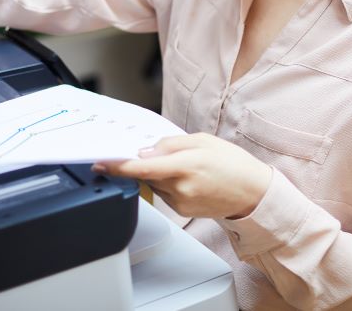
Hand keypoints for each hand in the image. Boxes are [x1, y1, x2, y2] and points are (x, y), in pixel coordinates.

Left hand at [93, 133, 272, 219]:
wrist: (253, 193)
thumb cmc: (233, 163)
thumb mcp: (203, 140)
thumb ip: (170, 144)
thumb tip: (145, 151)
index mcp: (186, 165)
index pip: (142, 167)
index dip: (117, 166)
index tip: (99, 163)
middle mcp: (181, 187)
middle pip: (146, 173)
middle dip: (147, 161)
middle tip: (166, 153)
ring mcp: (181, 202)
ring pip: (154, 183)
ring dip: (159, 172)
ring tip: (186, 166)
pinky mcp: (182, 212)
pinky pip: (164, 193)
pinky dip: (168, 183)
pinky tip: (188, 178)